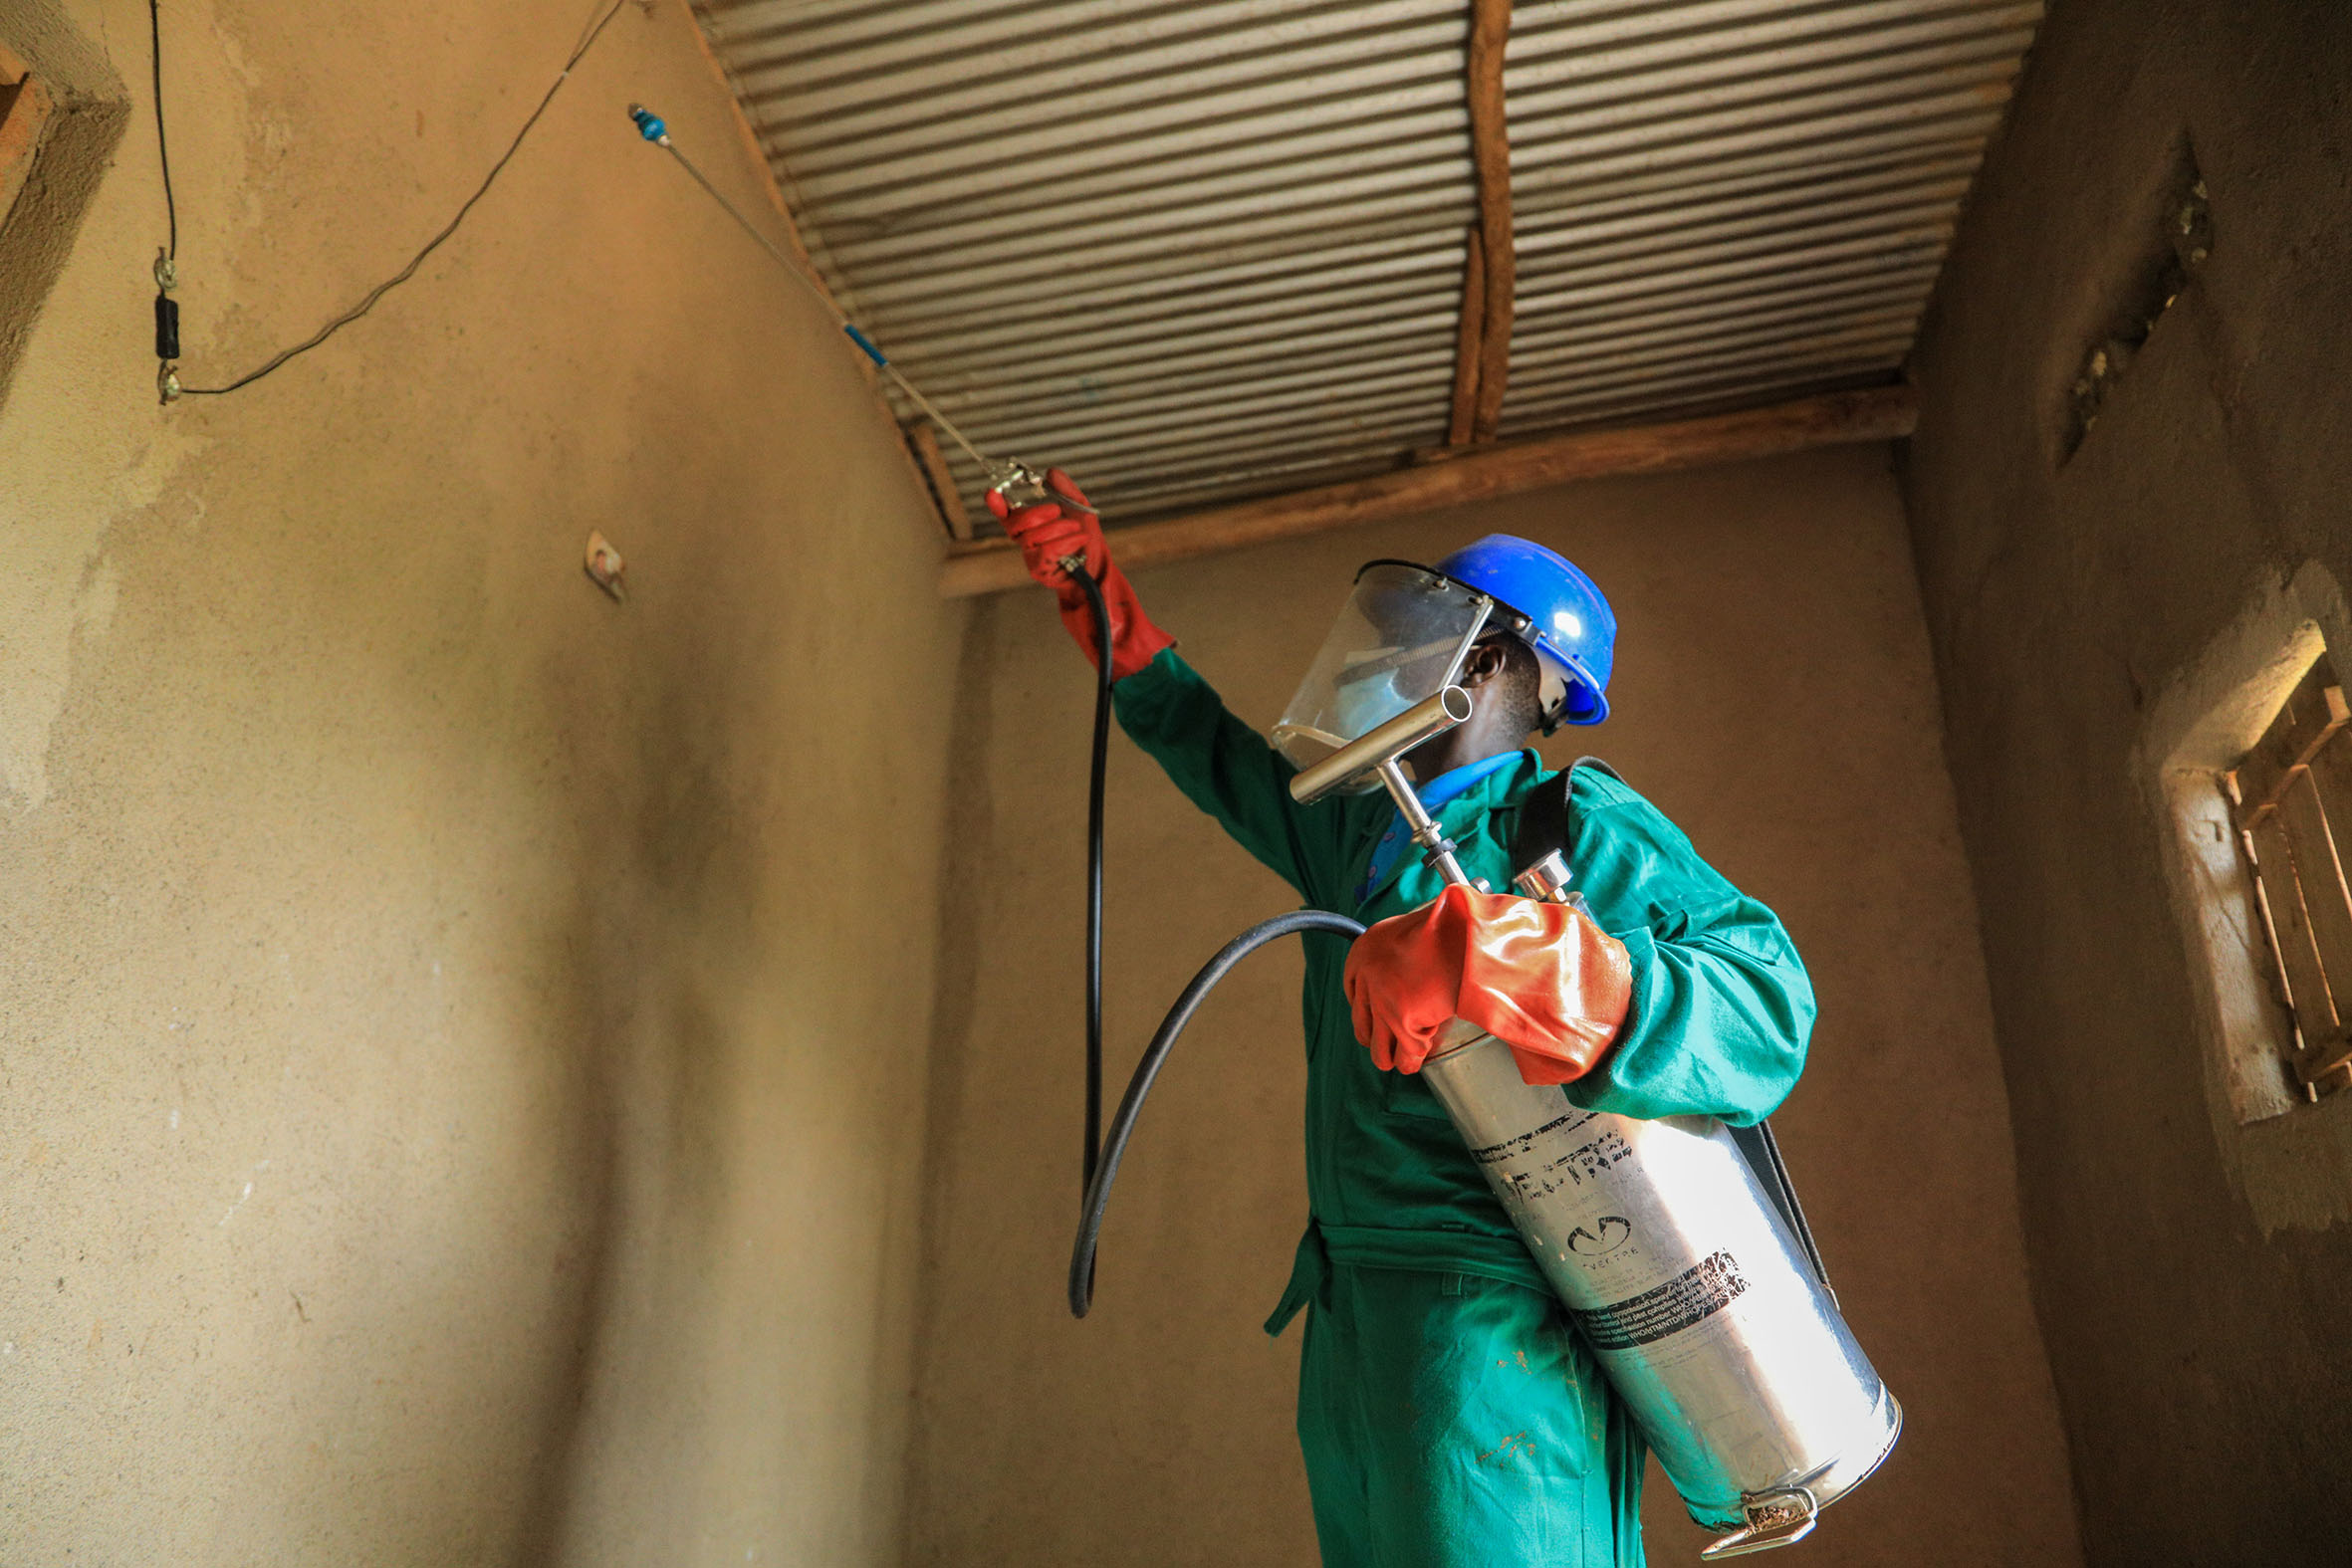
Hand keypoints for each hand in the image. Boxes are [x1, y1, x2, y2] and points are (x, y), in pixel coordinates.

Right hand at [986, 469, 1173, 680]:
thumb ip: (1066, 491)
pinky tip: (1076, 543)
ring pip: (1034, 536)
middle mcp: (1027, 541)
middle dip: (1038, 513)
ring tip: (1076, 532)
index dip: (997, 504)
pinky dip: (1064, 543)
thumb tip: (1051, 472)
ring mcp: (1030, 557)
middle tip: (1057, 512)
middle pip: (1017, 523)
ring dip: (1059, 529)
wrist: (1098, 569)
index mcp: (1032, 525)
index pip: (1008, 514)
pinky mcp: (1039, 571)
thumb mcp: (1080, 510)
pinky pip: (1046, 551)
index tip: (991, 492)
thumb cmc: (1086, 541)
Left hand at [1344, 883, 1632, 1086]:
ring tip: (1400, 1061)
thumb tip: (1419, 952)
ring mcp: (1381, 999)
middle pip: (1361, 1020)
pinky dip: (1414, 1059)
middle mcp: (1366, 974)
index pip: (1352, 986)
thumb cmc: (1456, 926)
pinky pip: (1406, 1052)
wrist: (1469, 933)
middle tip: (1386, 1044)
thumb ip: (1413, 943)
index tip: (1374, 1014)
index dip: (1367, 1004)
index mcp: (1366, 947)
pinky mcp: (1401, 1020)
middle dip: (1376, 1034)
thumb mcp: (1422, 927)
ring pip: (1378, 1043)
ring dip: (1392, 1054)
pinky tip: (1418, 1062)